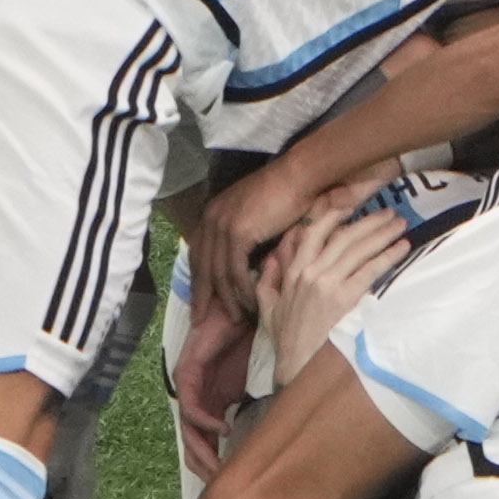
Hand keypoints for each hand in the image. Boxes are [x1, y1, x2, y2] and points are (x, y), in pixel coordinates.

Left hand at [172, 291, 256, 483]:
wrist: (240, 306)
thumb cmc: (250, 340)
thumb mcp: (258, 382)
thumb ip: (261, 405)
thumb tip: (283, 434)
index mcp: (212, 404)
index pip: (206, 444)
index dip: (216, 465)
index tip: (233, 483)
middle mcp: (196, 399)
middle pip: (192, 444)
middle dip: (206, 467)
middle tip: (223, 487)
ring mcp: (189, 387)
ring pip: (187, 431)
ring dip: (202, 452)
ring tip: (219, 468)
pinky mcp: (187, 374)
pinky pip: (191, 407)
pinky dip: (206, 422)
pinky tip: (224, 430)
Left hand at [191, 164, 312, 324]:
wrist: (299, 177)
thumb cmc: (287, 194)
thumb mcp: (257, 215)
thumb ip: (247, 234)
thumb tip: (248, 259)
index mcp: (212, 213)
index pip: (198, 253)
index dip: (198, 279)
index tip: (199, 301)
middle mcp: (211, 218)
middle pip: (200, 266)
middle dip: (200, 296)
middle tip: (200, 321)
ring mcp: (222, 226)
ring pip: (217, 272)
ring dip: (226, 299)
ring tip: (233, 319)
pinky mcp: (237, 233)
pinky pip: (235, 270)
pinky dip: (242, 290)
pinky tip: (249, 304)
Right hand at [257, 199, 413, 376]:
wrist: (296, 366)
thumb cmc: (286, 342)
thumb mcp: (268, 309)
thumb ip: (268, 281)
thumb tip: (271, 259)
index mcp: (292, 271)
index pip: (313, 232)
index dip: (334, 215)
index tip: (352, 205)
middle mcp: (309, 272)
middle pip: (343, 236)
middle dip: (368, 221)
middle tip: (389, 212)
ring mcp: (327, 283)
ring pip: (358, 248)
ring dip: (382, 233)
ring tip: (400, 224)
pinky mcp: (344, 298)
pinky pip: (370, 269)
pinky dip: (388, 255)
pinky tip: (402, 248)